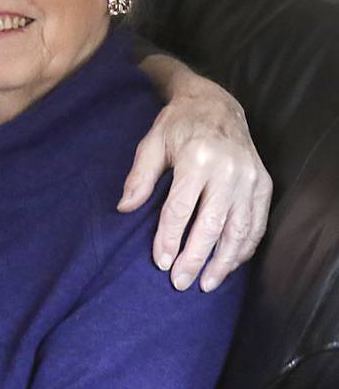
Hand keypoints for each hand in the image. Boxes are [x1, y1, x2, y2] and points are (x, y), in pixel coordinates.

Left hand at [118, 77, 271, 291]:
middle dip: (196, 258)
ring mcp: (251, 178)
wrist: (216, 104)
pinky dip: (245, 248)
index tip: (160, 262)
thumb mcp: (151, 143)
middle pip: (212, 225)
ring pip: (240, 230)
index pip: (181, 209)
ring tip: (207, 284)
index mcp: (198, 159)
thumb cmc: (178, 125)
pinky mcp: (264, 184)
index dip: (169, 238)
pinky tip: (230, 264)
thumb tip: (124, 209)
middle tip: (180, 282)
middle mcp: (229, 170)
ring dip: (224, 261)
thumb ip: (139, 178)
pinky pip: (257, 224)